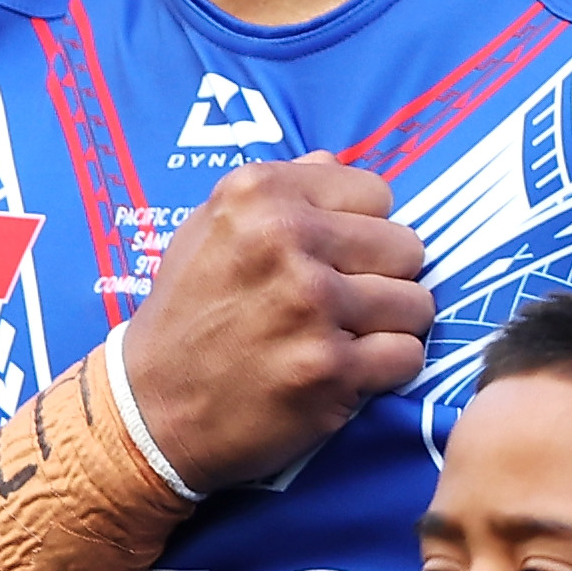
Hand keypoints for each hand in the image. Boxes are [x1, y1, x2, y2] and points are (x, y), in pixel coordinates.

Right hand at [114, 160, 432, 490]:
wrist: (154, 408)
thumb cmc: (188, 313)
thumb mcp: (212, 228)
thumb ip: (278, 191)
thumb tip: (334, 162)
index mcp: (261, 193)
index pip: (376, 192)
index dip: (362, 230)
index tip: (335, 259)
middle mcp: (288, 239)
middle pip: (407, 246)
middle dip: (385, 277)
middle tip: (346, 303)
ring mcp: (313, 305)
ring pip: (417, 303)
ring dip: (391, 326)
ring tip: (347, 338)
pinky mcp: (330, 368)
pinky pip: (408, 355)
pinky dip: (386, 370)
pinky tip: (347, 372)